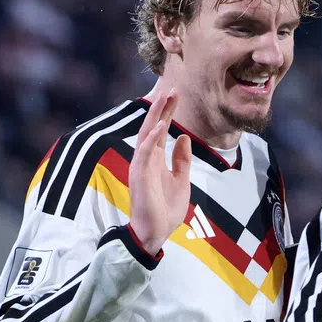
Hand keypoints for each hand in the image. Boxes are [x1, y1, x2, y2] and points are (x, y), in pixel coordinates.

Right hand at [129, 91, 190, 254]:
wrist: (155, 232)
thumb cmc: (165, 208)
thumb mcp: (181, 180)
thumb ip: (181, 160)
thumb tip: (182, 136)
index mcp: (156, 160)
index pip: (161, 130)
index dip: (168, 112)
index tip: (176, 94)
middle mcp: (146, 159)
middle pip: (152, 127)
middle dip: (161, 108)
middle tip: (171, 89)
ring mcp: (141, 166)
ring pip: (145, 135)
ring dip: (154, 116)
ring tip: (164, 98)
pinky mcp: (139, 175)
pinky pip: (144, 153)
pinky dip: (151, 138)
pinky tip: (160, 126)